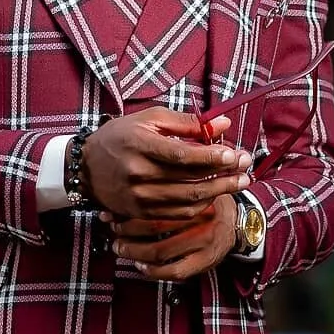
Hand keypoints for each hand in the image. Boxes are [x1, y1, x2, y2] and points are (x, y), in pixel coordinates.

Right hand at [82, 108, 251, 221]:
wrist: (86, 167)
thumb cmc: (121, 137)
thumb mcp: (149, 120)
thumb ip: (186, 123)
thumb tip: (222, 124)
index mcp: (140, 145)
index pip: (183, 155)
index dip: (212, 157)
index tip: (235, 154)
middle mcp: (138, 173)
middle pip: (191, 180)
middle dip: (225, 175)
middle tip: (247, 168)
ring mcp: (139, 196)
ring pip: (188, 200)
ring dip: (219, 192)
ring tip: (239, 182)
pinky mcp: (140, 212)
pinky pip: (179, 213)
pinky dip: (201, 205)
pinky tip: (214, 195)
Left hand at [105, 195, 237, 281]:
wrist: (236, 221)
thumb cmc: (206, 201)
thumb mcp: (188, 186)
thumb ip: (163, 187)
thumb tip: (122, 191)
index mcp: (192, 197)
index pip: (153, 205)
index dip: (127, 211)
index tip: (111, 213)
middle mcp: (199, 219)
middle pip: (153, 227)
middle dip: (126, 231)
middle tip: (113, 231)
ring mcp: (203, 242)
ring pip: (160, 251)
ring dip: (134, 252)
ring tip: (120, 248)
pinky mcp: (205, 261)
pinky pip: (175, 271)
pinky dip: (153, 271)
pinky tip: (141, 266)